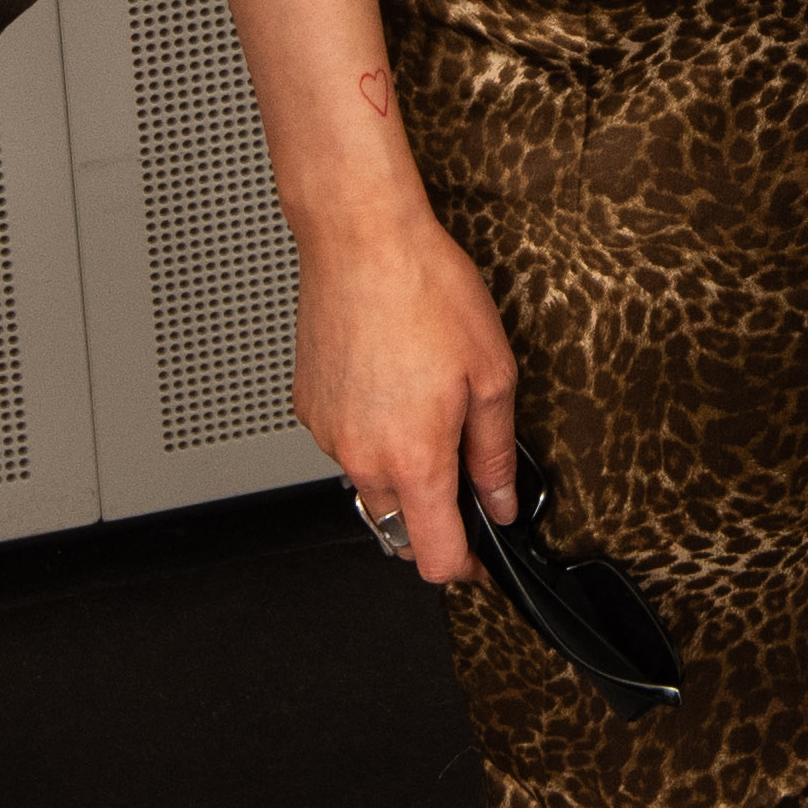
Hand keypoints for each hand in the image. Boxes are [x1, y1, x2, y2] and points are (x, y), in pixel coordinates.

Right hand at [294, 192, 521, 588]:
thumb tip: (500, 500)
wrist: (361, 240)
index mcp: (413, 458)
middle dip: (434, 518)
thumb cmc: (424, 292)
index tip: (483, 557)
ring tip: (427, 407)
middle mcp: (362, 457)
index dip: (467, 566)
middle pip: (399, 528)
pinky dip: (372, 434)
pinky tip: (393, 387)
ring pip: (370, 485)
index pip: (433, 557)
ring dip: (401, 471)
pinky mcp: (307, 407)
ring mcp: (328, 434)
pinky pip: (346, 444)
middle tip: (464, 474)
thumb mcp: (491, 376)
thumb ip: (495, 454)